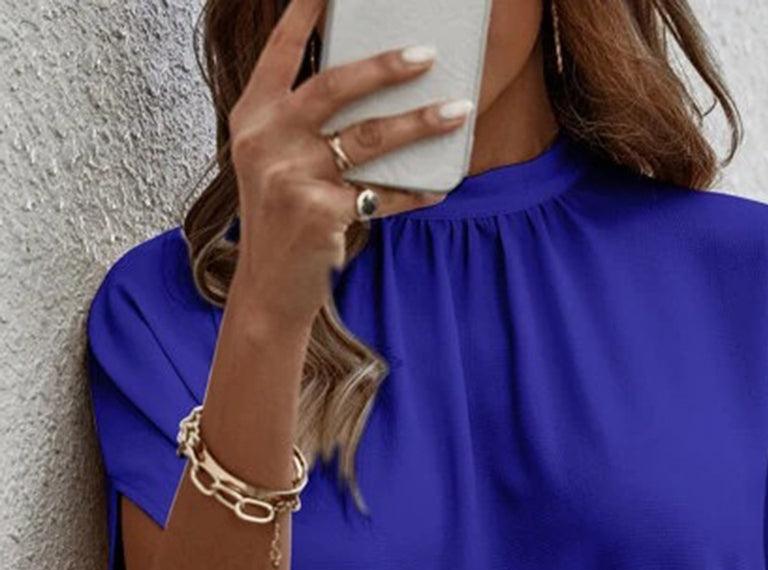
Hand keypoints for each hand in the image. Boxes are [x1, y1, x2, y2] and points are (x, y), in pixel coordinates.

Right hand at [228, 0, 467, 326]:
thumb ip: (304, 125)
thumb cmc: (282, 221)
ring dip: (420, 124)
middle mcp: (266, 141)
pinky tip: (440, 187)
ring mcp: (291, 178)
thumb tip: (372, 89)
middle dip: (385, 66)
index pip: (282, 52)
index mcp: (252, 118)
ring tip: (459, 111)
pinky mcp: (319, 215)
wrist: (269, 290)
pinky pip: (382, 195)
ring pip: (370, 139)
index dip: (306, 14)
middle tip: (428, 53)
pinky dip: (414, 192)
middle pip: (335, 87)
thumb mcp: (276, 163)